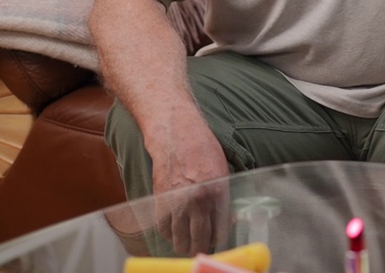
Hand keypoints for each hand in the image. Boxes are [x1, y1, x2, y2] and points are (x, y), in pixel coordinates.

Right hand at [148, 120, 231, 255]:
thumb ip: (223, 198)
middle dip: (201, 247)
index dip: (219, 239)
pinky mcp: (160, 202)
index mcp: (218, 194)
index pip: (220, 232)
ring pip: (180, 239)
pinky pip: (164, 229)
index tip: (217, 241)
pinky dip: (169, 234)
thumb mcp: (223, 173)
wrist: (176, 137)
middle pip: (200, 240)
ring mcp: (177, 204)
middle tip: (201, 247)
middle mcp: (198, 202)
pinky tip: (174, 231)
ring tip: (187, 244)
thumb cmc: (203, 150)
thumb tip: (224, 220)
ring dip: (184, 244)